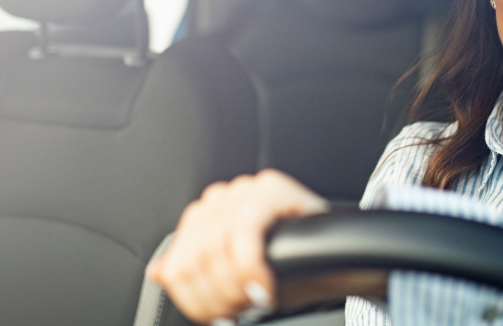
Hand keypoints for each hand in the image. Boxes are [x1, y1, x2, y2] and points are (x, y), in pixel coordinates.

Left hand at [146, 169, 329, 323]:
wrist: (342, 254)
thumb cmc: (290, 266)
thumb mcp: (235, 275)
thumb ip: (196, 272)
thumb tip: (160, 272)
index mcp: (205, 217)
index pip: (178, 262)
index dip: (194, 299)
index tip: (218, 318)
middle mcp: (220, 199)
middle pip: (193, 259)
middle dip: (215, 297)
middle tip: (240, 313)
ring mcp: (245, 190)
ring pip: (213, 248)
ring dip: (234, 288)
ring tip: (255, 303)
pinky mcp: (270, 190)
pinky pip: (245, 232)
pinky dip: (250, 269)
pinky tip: (265, 290)